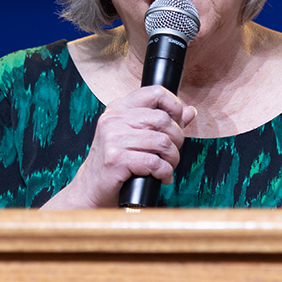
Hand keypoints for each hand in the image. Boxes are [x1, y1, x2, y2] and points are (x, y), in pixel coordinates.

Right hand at [45, 86, 195, 208]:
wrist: (91, 189)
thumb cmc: (116, 163)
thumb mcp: (136, 137)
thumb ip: (162, 123)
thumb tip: (190, 111)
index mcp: (119, 108)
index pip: (155, 92)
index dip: (174, 106)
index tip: (178, 123)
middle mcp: (114, 119)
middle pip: (163, 120)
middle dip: (177, 140)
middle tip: (172, 153)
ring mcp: (113, 138)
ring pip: (162, 142)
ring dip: (172, 159)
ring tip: (167, 167)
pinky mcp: (116, 159)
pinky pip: (154, 162)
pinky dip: (164, 173)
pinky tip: (161, 177)